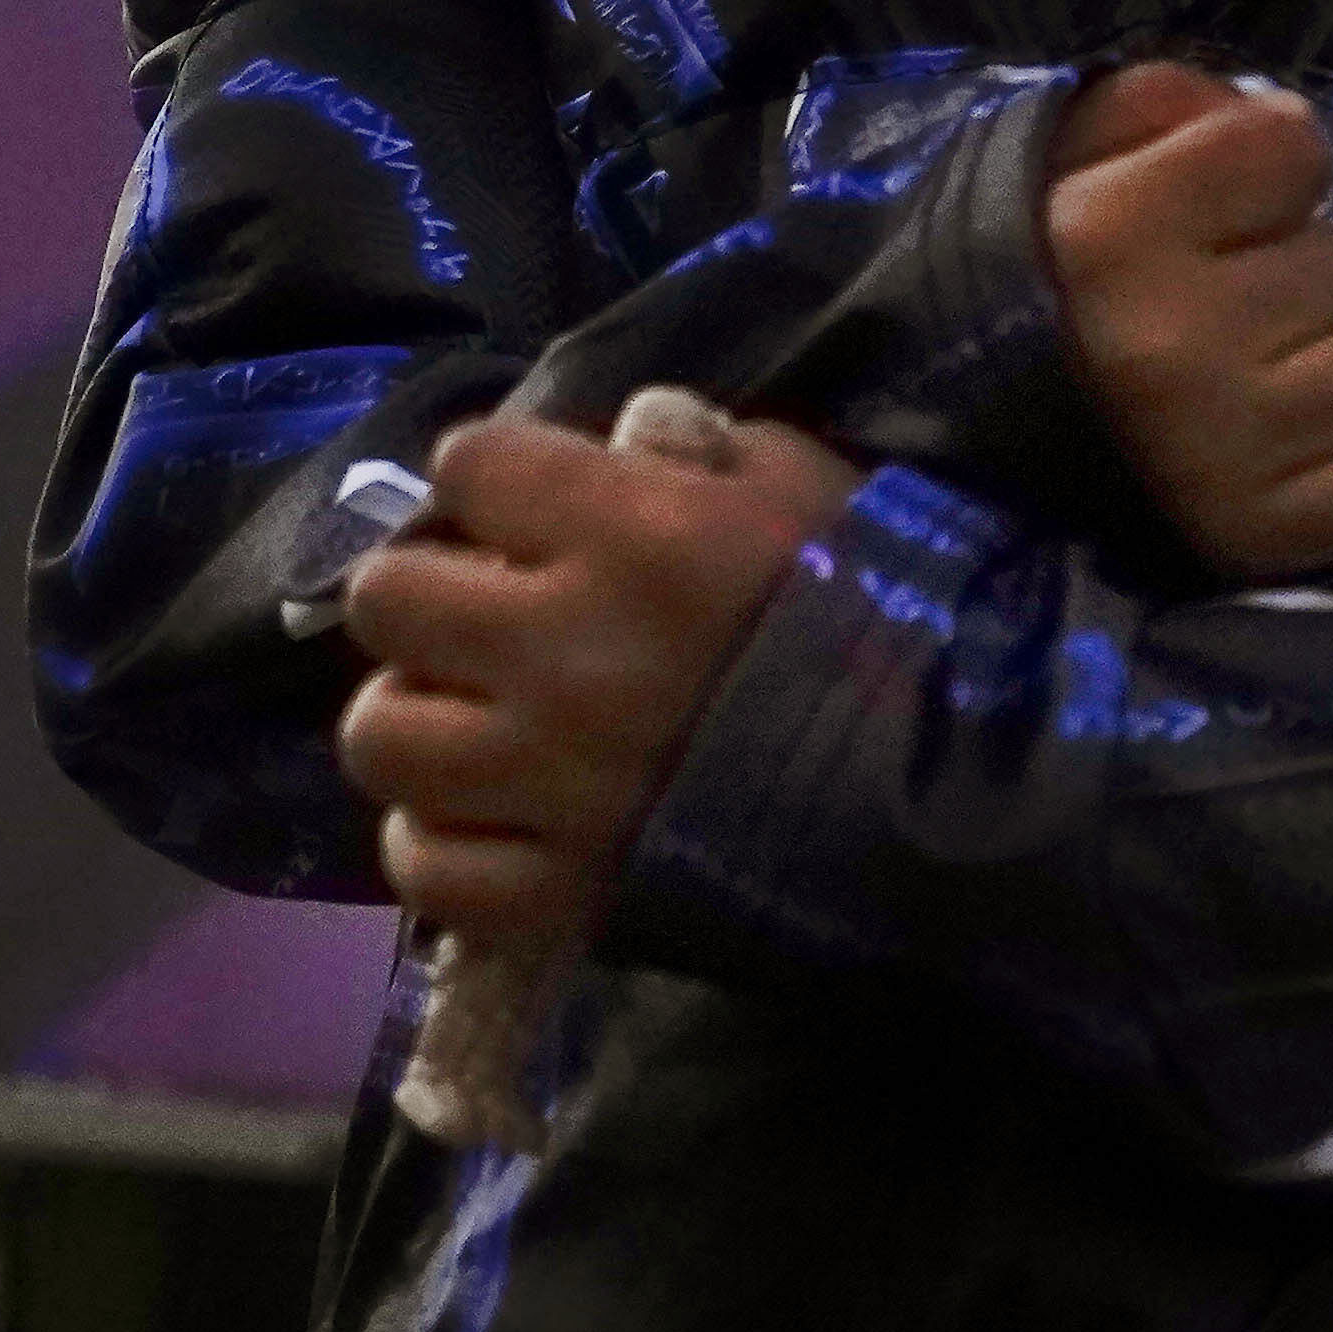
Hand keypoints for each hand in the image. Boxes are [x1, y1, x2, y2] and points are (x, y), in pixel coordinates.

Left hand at [337, 404, 859, 952]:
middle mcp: (563, 652)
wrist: (953, 786)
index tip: (522, 500)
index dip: (490, 477)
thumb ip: (696, 452)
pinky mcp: (556, 890)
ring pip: (379, 739)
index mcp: (631, 535)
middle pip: (389, 599)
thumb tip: (623, 440)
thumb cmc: (878, 609)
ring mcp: (548, 781)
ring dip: (418, 718)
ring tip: (470, 719)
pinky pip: (427, 866)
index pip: (468, 464)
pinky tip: (486, 815)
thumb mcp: (801, 485)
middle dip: (428, 590)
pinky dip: (440, 840)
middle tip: (479, 607)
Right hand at [1047, 60, 1332, 581]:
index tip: (1214, 205)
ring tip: (1239, 386)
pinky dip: (1332, 471)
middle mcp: (1170, 343)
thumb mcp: (1067, 157)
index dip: (1262, 168)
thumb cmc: (1033, 285)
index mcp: (1112, 233)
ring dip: (1318, 372)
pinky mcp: (1255, 537)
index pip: (1291, 146)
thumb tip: (1279, 120)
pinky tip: (1265, 460)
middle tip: (1212, 310)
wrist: (958, 456)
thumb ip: (1166, 107)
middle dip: (1284, 276)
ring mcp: (1216, 451)